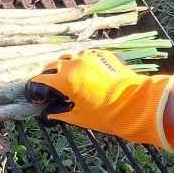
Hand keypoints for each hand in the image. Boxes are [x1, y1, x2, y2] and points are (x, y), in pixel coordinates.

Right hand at [27, 50, 173, 150]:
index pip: (41, 79)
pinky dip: (81, 63)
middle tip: (52, 88)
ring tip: (69, 79)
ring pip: (69, 58)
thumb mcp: (79, 117)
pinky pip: (85, 56)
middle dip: (49, 76)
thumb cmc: (107, 114)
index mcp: (66, 80)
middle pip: (53, 65)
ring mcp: (90, 57)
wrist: (137, 104)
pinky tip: (86, 75)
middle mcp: (75, 64)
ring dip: (65, 67)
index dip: (36, 87)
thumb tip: (49, 111)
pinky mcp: (103, 55)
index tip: (36, 94)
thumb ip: (60, 112)